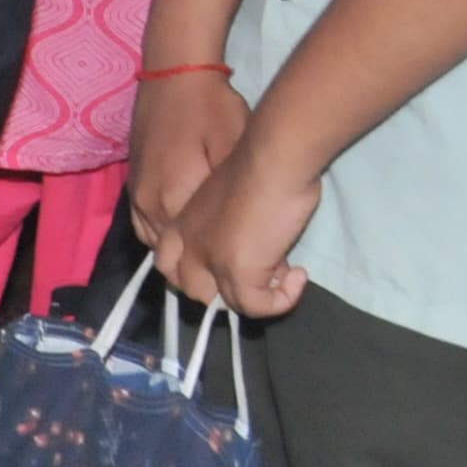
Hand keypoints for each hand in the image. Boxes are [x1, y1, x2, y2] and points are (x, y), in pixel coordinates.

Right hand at [125, 70, 248, 248]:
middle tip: (240, 263)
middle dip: (203, 263)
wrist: (174, 75)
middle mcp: (150, 204)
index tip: (255, 267)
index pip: (195, 254)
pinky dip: (166, 236)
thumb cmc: (211, 109)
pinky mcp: (134, 184)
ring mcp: (138, 195)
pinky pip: (145, 226)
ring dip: (182, 252)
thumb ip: (232, 193)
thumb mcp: (234, 147)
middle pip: (174, 254)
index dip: (226, 265)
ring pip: (156, 243)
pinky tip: (188, 230)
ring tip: (215, 252)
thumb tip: (243, 229)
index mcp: (175, 200)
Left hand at [153, 125, 321, 318]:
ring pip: (221, 304)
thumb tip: (261, 255)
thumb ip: (234, 229)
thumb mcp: (236, 202)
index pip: (168, 265)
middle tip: (263, 274)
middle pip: (191, 290)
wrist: (273, 158)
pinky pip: (256, 308)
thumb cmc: (261, 165)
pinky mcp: (237, 272)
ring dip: (255, 297)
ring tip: (283, 273)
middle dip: (225, 292)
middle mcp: (190, 245)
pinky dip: (282, 300)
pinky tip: (298, 276)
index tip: (231, 269)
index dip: (197, 275)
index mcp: (183, 223)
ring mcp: (211, 260)